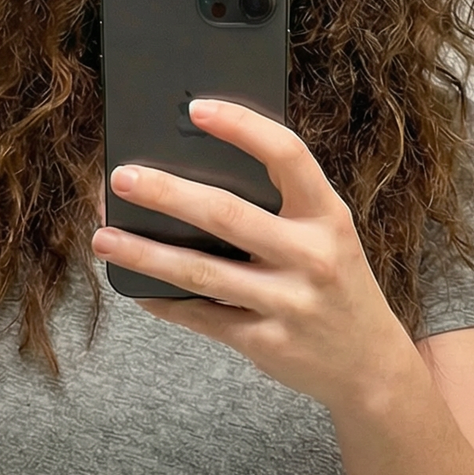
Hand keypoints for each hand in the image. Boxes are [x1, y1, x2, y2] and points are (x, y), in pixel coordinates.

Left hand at [90, 98, 413, 411]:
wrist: (370, 366)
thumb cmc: (337, 285)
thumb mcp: (329, 238)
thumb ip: (284, 209)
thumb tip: (199, 173)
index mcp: (329, 216)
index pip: (288, 156)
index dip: (242, 127)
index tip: (197, 108)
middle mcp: (312, 256)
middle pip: (227, 214)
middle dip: (166, 193)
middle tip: (121, 178)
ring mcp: (288, 302)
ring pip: (200, 272)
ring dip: (144, 252)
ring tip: (103, 236)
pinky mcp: (265, 342)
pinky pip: (200, 316)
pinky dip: (162, 300)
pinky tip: (135, 285)